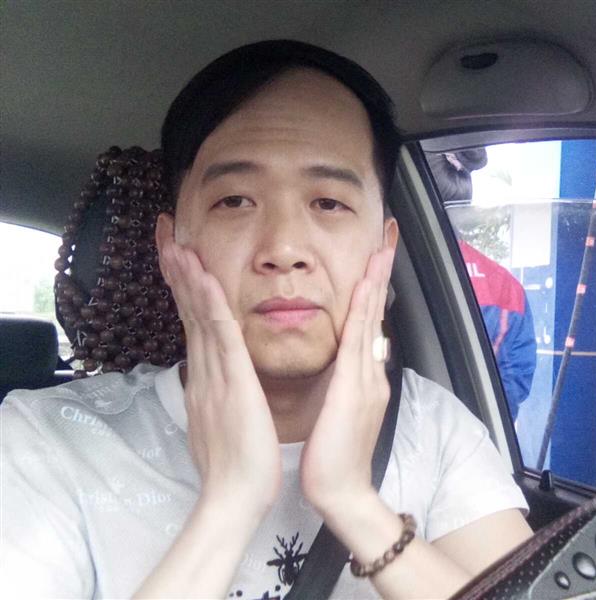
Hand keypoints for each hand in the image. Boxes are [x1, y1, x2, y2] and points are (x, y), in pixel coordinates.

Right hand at [159, 220, 280, 517]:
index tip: (180, 258)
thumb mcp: (222, 421)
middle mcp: (204, 372)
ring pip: (199, 317)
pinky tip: (204, 278)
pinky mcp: (232, 383)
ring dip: (188, 277)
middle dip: (178, 272)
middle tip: (166, 236)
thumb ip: (217, 395)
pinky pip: (221, 336)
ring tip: (175, 242)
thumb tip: (214, 382)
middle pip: (189, 312)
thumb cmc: (237, 464)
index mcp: (207, 379)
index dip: (187, 289)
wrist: (234, 498)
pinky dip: (211, 304)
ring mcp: (214, 376)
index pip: (195, 324)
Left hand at [300, 245, 394, 516]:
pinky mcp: (355, 388)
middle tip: (387, 239)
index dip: (372, 289)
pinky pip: (357, 340)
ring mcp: (367, 378)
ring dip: (375, 282)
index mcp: (364, 376)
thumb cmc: (335, 455)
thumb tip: (357, 355)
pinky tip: (365, 287)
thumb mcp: (342, 410)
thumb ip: (351, 381)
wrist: (342, 490)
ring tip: (381, 250)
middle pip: (376, 313)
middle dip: (381, 274)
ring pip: (370, 320)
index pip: (367, 323)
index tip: (374, 258)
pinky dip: (363, 310)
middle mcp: (371, 371)